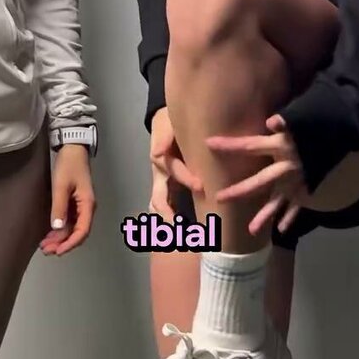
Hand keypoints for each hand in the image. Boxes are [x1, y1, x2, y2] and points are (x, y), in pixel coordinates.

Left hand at [40, 144, 95, 255]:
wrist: (73, 149)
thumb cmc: (69, 165)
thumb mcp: (61, 186)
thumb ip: (59, 207)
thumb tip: (57, 228)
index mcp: (88, 204)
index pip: (82, 231)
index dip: (70, 243)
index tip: (58, 251)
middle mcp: (86, 208)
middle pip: (77, 232)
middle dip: (63, 243)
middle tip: (47, 250)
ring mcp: (81, 206)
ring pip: (72, 228)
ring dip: (60, 238)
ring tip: (45, 245)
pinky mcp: (74, 202)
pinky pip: (69, 221)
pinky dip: (60, 229)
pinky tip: (49, 234)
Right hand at [149, 107, 202, 221]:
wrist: (164, 120)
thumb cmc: (168, 122)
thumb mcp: (166, 122)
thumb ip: (164, 135)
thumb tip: (157, 153)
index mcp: (161, 160)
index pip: (174, 172)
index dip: (186, 179)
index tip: (201, 186)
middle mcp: (160, 175)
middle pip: (158, 200)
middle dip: (168, 215)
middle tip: (181, 231)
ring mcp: (163, 183)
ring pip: (161, 206)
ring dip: (169, 220)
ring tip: (182, 238)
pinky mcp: (169, 186)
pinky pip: (169, 204)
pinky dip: (173, 218)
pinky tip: (187, 232)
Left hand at [206, 114, 305, 235]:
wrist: (342, 133)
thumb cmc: (314, 122)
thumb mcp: (299, 117)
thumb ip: (284, 122)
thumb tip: (272, 122)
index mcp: (281, 147)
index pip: (250, 146)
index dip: (231, 145)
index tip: (209, 144)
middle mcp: (286, 167)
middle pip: (259, 181)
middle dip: (239, 190)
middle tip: (219, 198)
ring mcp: (297, 182)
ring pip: (277, 201)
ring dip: (264, 216)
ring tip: (250, 231)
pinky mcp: (307, 188)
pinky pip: (297, 207)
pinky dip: (290, 218)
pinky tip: (280, 229)